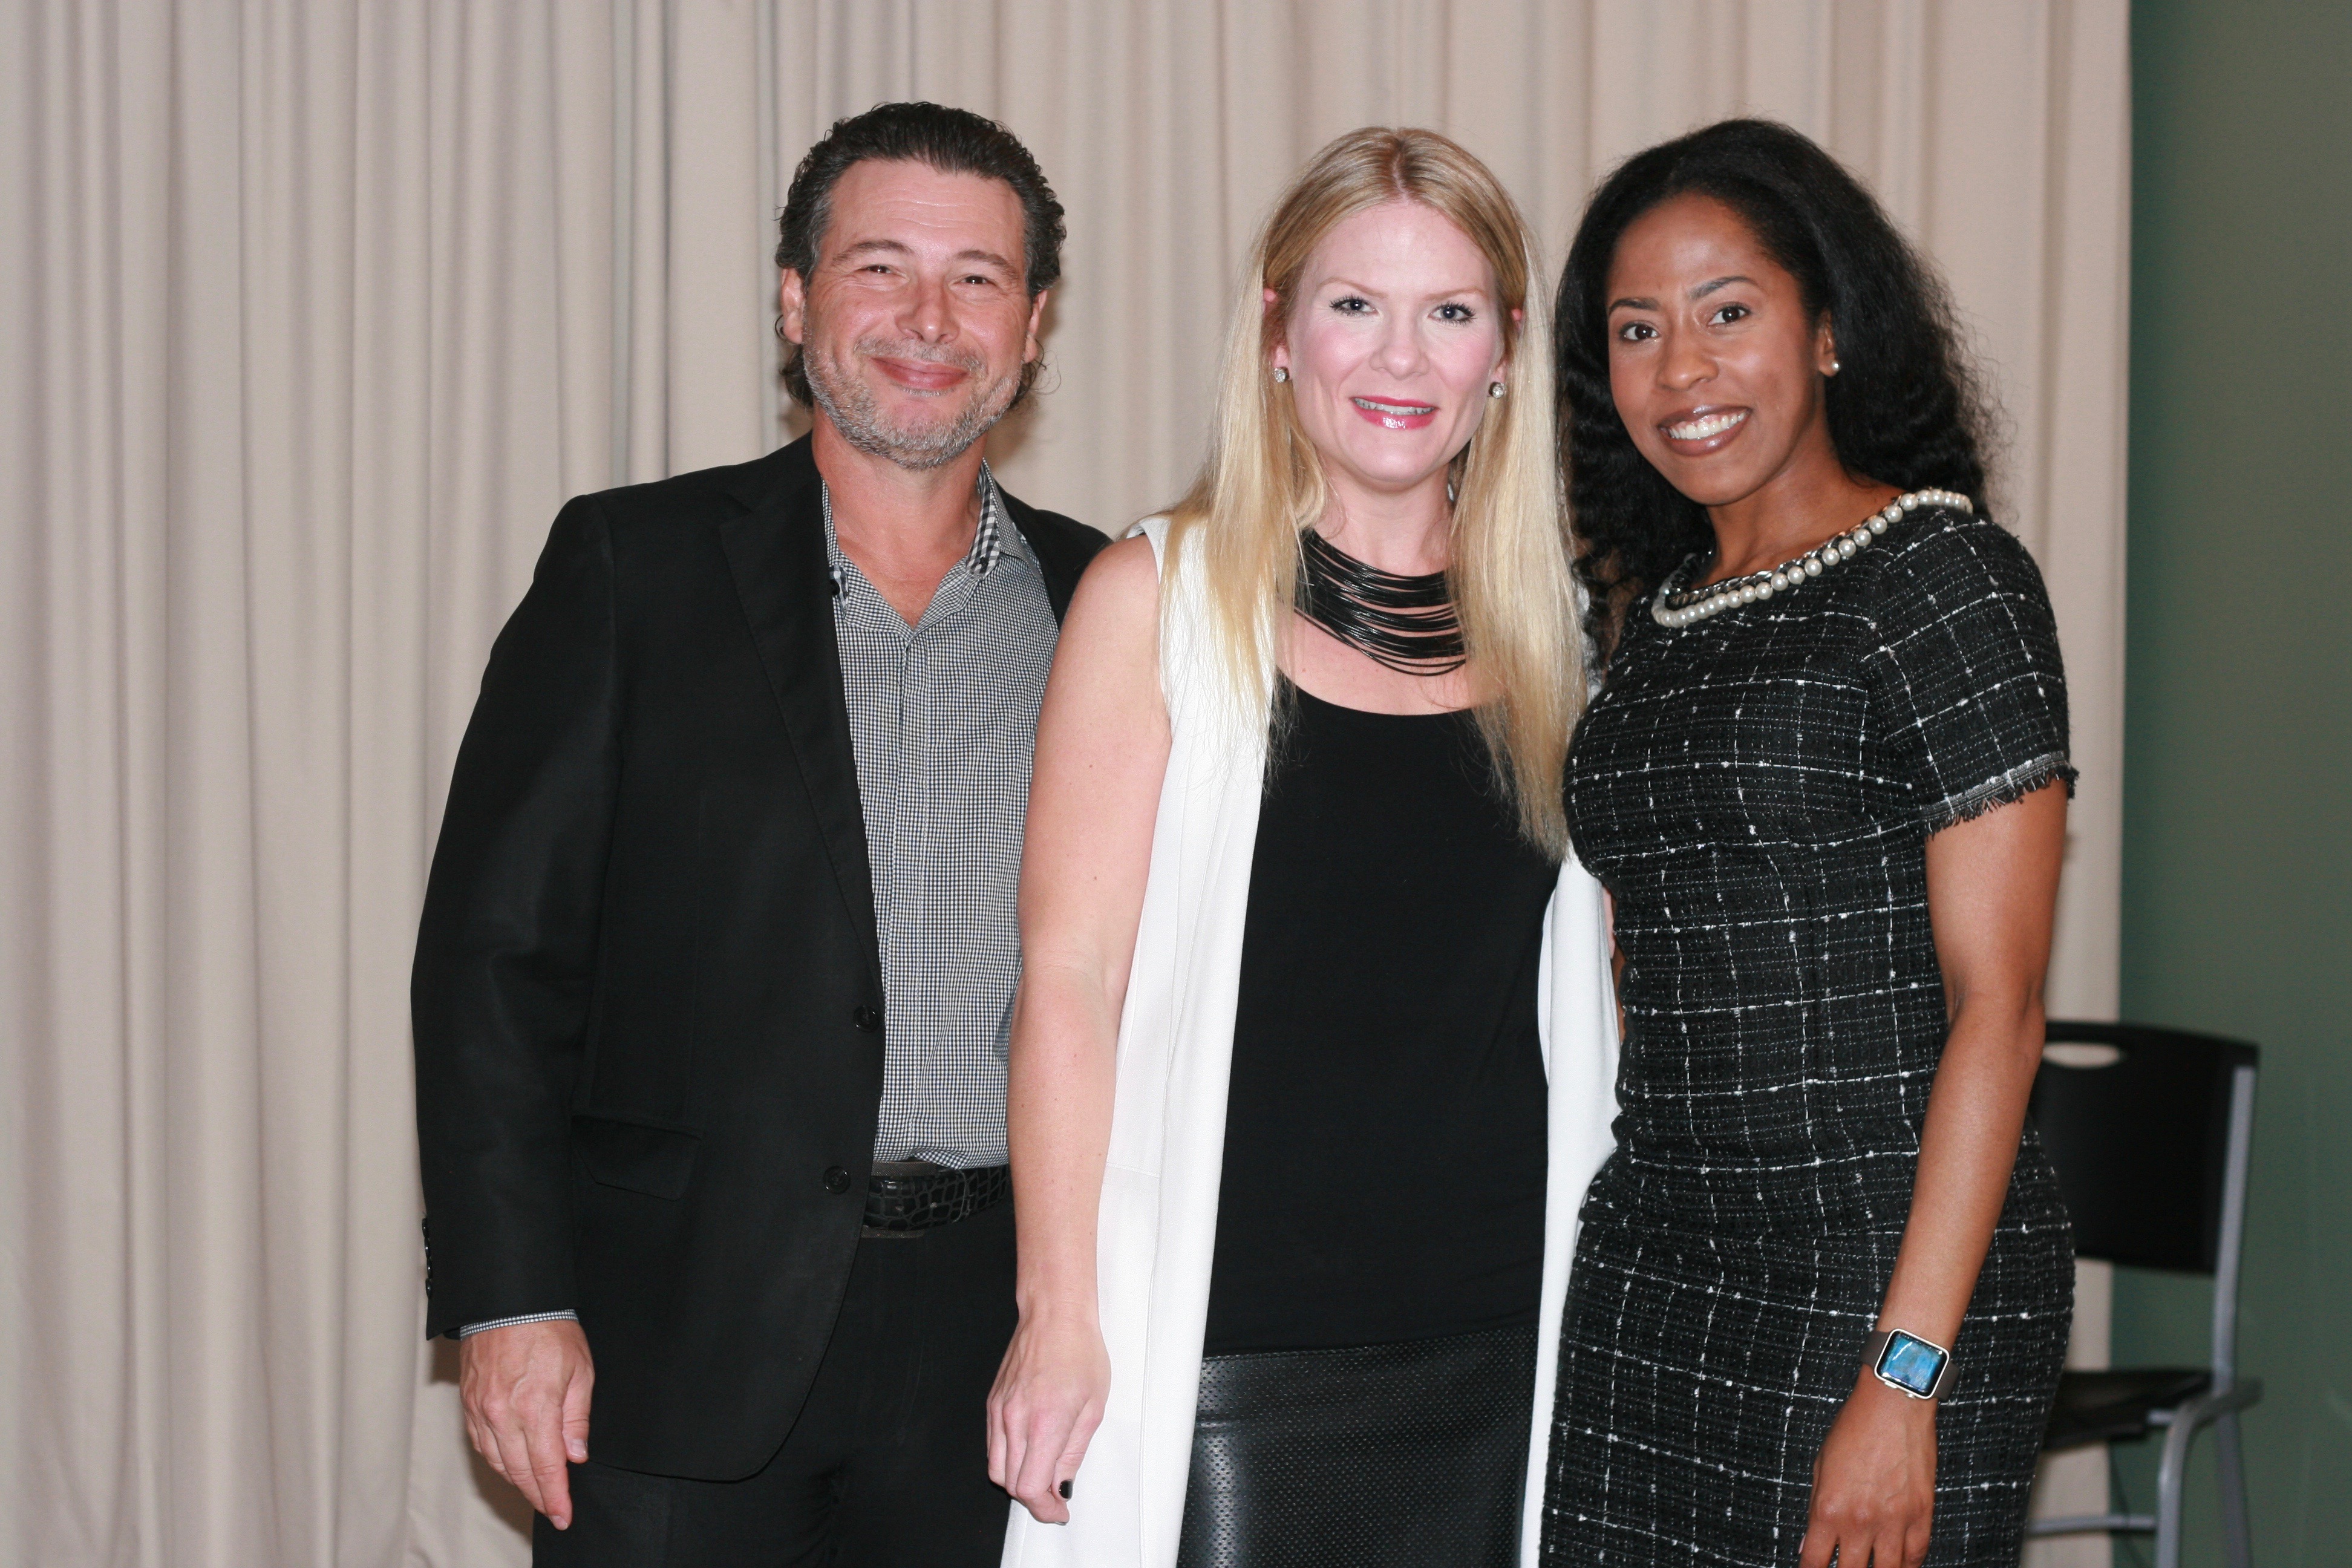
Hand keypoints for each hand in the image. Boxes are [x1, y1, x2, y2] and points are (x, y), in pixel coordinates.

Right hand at [459, 1319, 594, 1529]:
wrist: (509, 1300)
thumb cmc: (550, 1329)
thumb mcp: (581, 1369)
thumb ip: (577, 1416)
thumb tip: (575, 1454)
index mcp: (535, 1407)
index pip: (545, 1467)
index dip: (554, 1496)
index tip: (562, 1515)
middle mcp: (503, 1414)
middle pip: (519, 1471)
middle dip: (537, 1494)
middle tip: (551, 1508)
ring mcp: (481, 1410)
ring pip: (497, 1461)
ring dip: (517, 1479)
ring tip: (535, 1489)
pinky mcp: (469, 1403)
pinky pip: (481, 1443)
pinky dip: (496, 1459)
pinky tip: (509, 1463)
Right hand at [987, 1308, 1109, 1524]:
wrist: (1054, 1316)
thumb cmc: (1079, 1352)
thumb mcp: (1093, 1408)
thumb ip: (1074, 1453)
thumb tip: (1062, 1486)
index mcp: (1045, 1422)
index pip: (1029, 1488)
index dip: (1044, 1508)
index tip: (1059, 1511)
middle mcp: (1014, 1419)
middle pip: (1010, 1484)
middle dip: (1034, 1499)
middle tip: (1055, 1498)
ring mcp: (999, 1411)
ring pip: (996, 1468)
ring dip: (1017, 1481)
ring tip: (1043, 1477)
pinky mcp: (992, 1404)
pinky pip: (993, 1446)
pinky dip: (1008, 1459)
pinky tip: (1029, 1452)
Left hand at [1800, 1374, 1935, 1567]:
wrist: (1893, 1404)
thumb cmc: (1854, 1428)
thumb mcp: (1820, 1466)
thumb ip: (1814, 1509)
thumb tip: (1809, 1544)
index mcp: (1829, 1508)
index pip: (1815, 1560)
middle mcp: (1860, 1521)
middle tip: (1843, 1566)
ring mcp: (1894, 1521)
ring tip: (1871, 1565)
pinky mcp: (1922, 1514)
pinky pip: (1916, 1555)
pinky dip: (1907, 1564)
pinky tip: (1899, 1563)